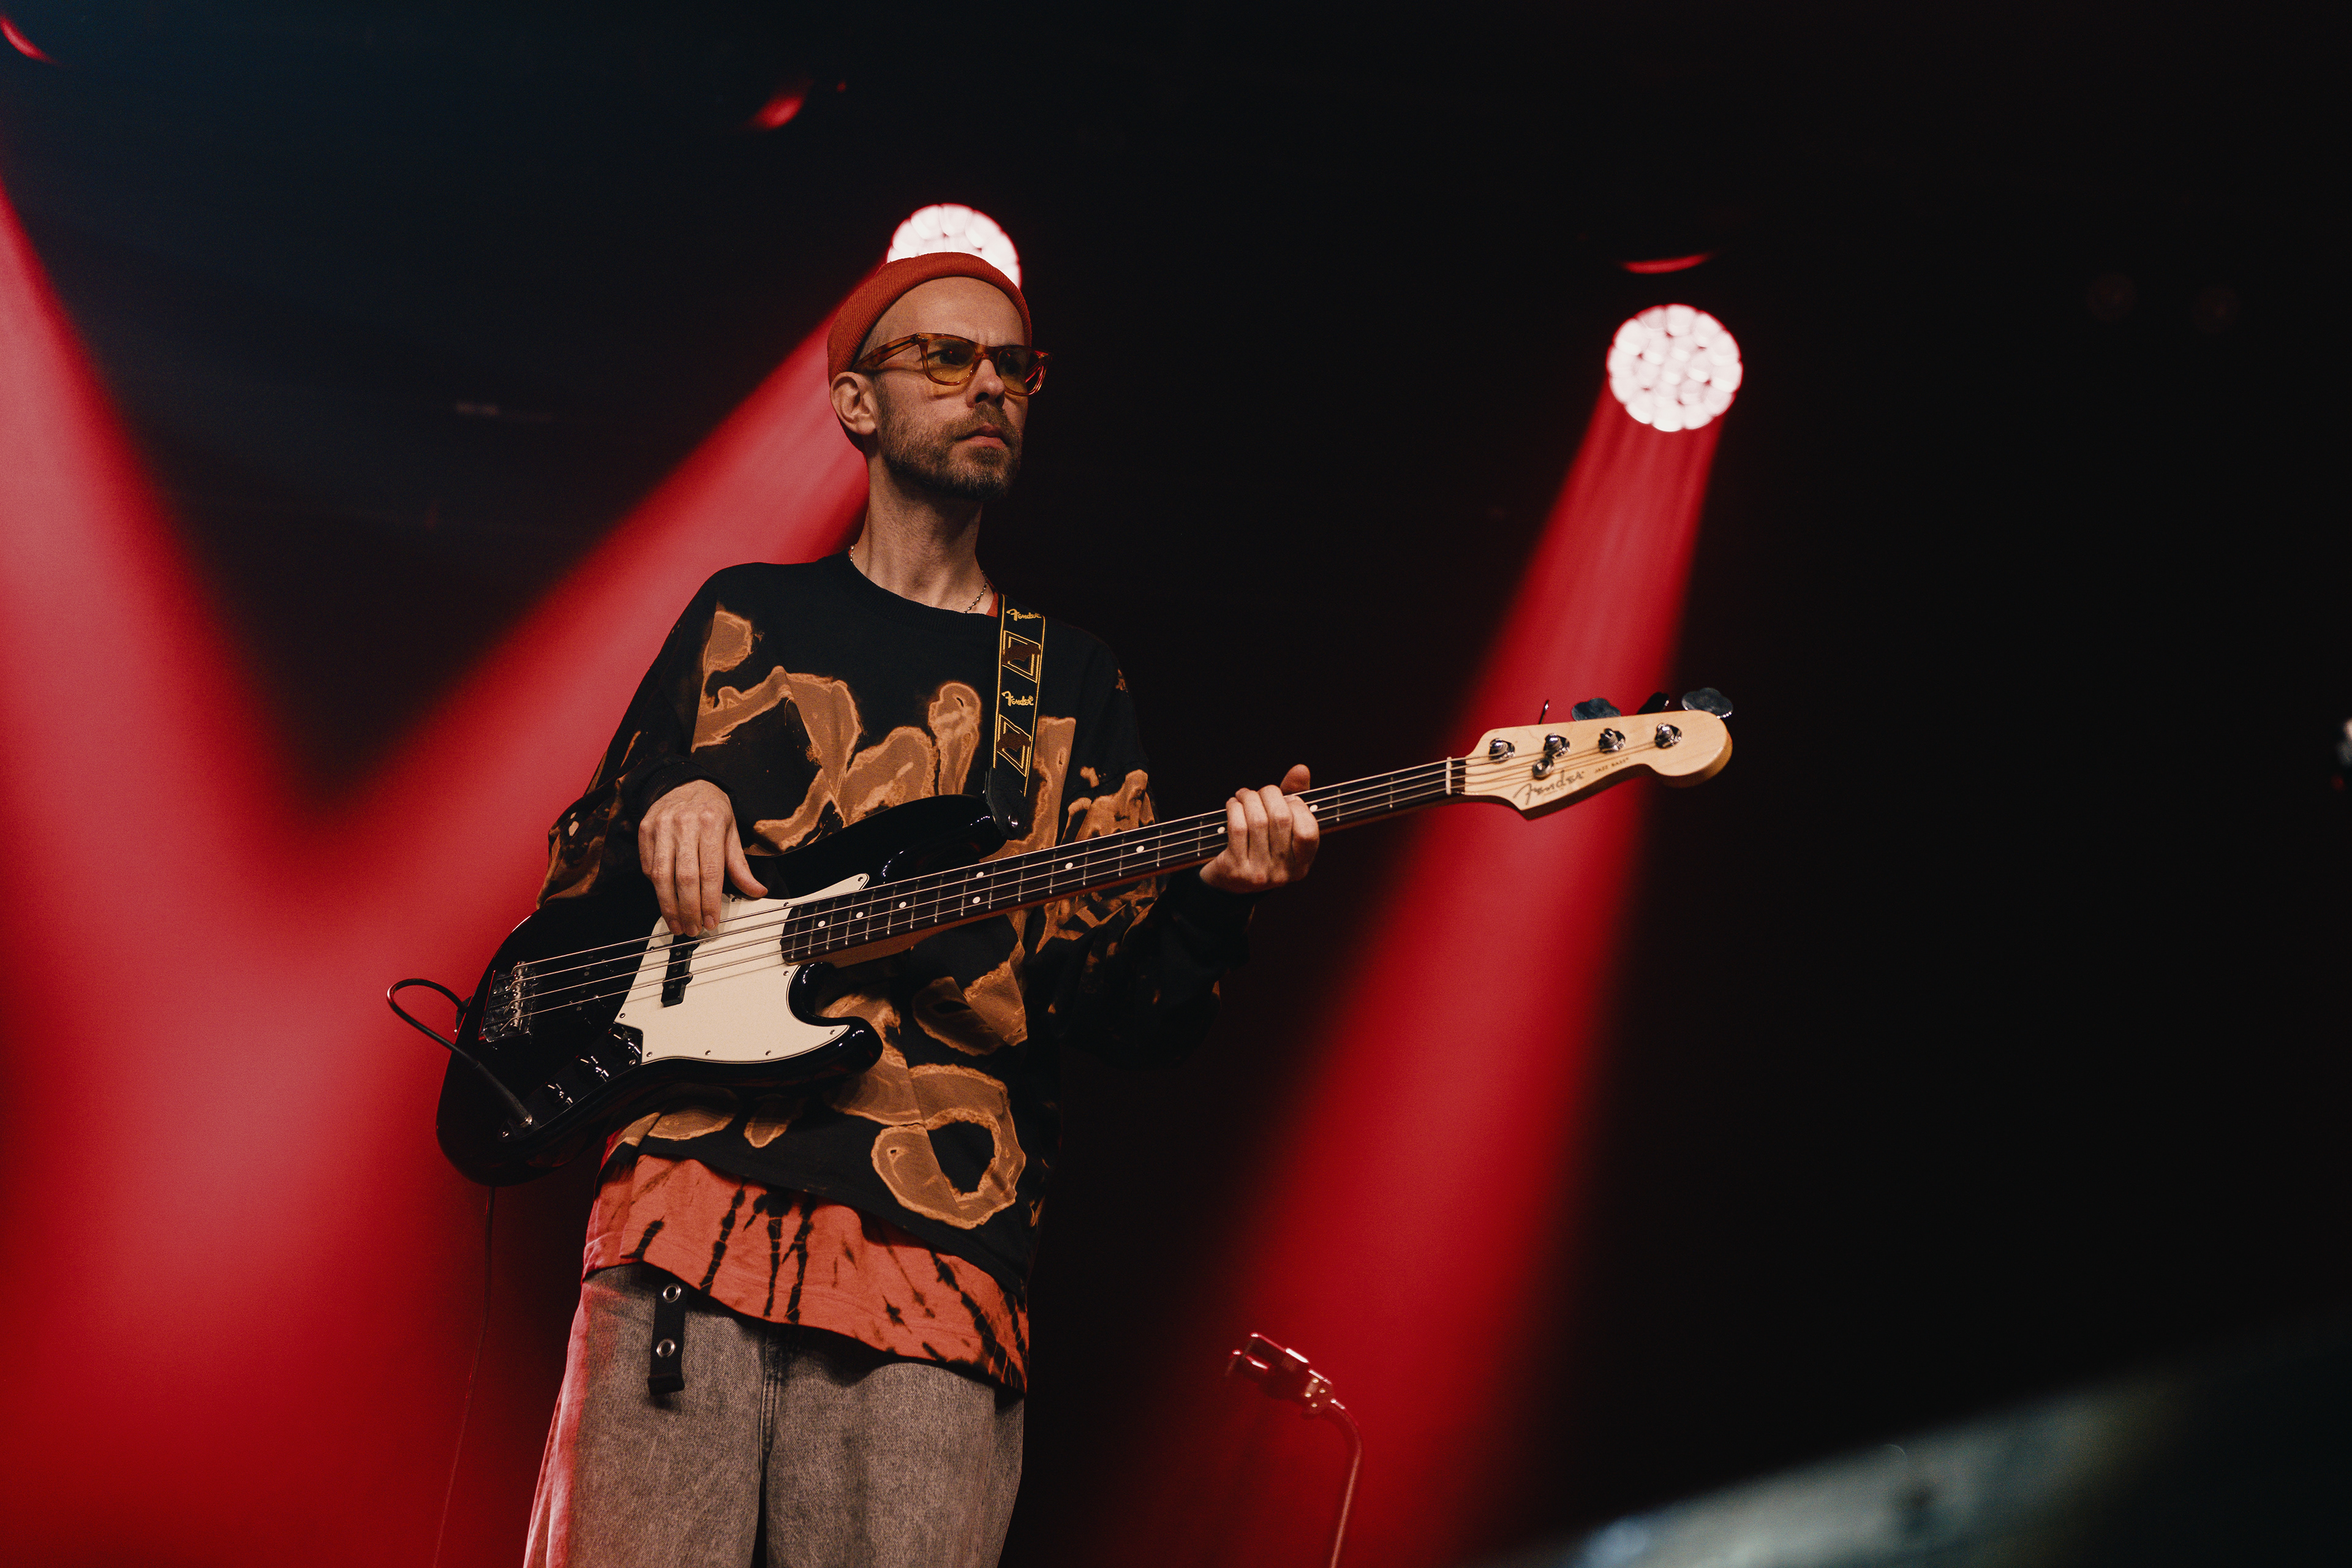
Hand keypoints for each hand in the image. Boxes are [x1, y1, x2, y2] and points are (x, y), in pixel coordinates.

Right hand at [638, 779, 767, 936]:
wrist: (684, 782)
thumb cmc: (711, 809)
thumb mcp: (731, 831)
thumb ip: (740, 865)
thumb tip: (757, 891)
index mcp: (711, 822)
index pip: (710, 872)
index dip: (709, 901)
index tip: (711, 922)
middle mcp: (684, 824)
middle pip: (684, 877)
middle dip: (689, 909)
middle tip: (693, 929)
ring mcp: (661, 826)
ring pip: (661, 875)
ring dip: (668, 906)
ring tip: (677, 924)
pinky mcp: (645, 830)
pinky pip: (647, 866)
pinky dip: (656, 887)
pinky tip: (665, 900)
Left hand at [1199, 764, 1318, 893]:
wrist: (1227, 884)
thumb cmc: (1259, 848)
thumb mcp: (1281, 830)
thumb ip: (1294, 798)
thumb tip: (1301, 769)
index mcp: (1301, 865)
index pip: (1309, 832)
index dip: (1298, 807)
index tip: (1288, 799)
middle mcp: (1283, 873)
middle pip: (1281, 819)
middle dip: (1269, 795)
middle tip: (1260, 792)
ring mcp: (1259, 873)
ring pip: (1258, 820)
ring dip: (1249, 798)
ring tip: (1244, 795)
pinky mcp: (1235, 869)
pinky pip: (1237, 828)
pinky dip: (1234, 809)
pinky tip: (1233, 805)